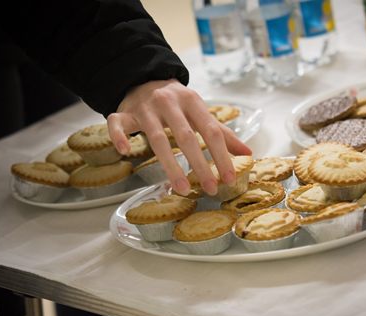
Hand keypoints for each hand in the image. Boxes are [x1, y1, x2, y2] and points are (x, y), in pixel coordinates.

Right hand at [107, 79, 251, 195]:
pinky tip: (125, 152)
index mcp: (192, 101)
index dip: (221, 155)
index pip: (211, 130)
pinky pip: (117, 123)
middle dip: (200, 164)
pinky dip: (119, 136)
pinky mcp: (124, 112)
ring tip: (181, 187)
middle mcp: (169, 103)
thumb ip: (222, 133)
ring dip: (169, 164)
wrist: (145, 78)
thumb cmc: (176, 102)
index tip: (229, 178)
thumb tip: (248, 153)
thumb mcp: (200, 111)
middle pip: (185, 136)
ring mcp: (145, 108)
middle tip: (210, 188)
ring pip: (156, 137)